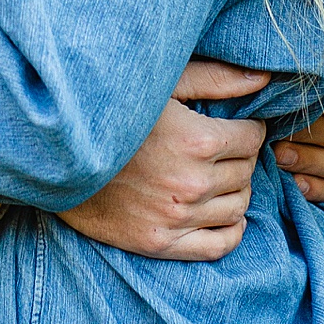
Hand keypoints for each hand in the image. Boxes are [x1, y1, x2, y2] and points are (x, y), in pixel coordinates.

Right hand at [57, 59, 269, 261]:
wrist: (60, 157)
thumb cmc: (113, 112)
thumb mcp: (163, 85)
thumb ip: (216, 79)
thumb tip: (264, 78)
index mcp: (198, 141)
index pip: (252, 138)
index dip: (246, 129)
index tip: (235, 126)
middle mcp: (193, 183)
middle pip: (246, 172)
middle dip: (240, 157)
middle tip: (222, 149)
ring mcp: (177, 217)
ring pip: (237, 207)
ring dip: (235, 190)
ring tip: (217, 176)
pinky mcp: (160, 242)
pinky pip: (219, 245)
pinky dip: (231, 230)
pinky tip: (222, 213)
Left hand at [272, 81, 323, 203]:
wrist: (286, 118)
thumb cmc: (287, 90)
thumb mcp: (291, 78)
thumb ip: (290, 77)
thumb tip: (266, 76)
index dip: (310, 104)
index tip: (283, 106)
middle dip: (304, 136)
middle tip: (276, 137)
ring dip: (305, 161)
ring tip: (278, 157)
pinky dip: (315, 187)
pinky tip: (294, 183)